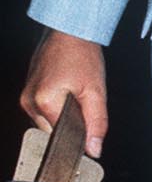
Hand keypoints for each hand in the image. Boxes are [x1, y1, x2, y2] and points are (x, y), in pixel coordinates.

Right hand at [21, 30, 107, 158]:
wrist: (70, 30)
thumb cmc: (83, 55)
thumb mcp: (96, 90)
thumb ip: (96, 122)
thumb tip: (94, 151)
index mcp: (45, 102)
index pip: (61, 138)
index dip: (78, 139)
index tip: (89, 135)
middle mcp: (29, 102)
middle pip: (53, 132)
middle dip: (69, 127)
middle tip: (85, 108)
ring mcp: (26, 97)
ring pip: (47, 123)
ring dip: (62, 118)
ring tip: (76, 97)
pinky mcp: (27, 92)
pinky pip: (42, 112)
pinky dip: (56, 109)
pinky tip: (67, 95)